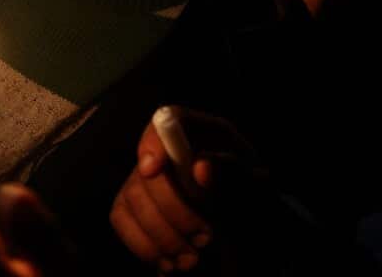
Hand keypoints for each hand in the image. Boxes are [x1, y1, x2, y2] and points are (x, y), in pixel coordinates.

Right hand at [109, 108, 265, 272]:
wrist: (254, 238)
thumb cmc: (259, 207)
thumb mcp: (260, 191)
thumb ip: (234, 176)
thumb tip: (200, 166)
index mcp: (208, 135)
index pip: (171, 119)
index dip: (154, 140)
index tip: (152, 170)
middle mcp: (174, 151)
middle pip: (147, 168)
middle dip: (172, 210)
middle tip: (204, 238)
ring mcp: (150, 177)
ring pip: (132, 197)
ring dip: (162, 235)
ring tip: (192, 259)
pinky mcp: (136, 205)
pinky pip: (121, 218)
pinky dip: (143, 246)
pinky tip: (169, 263)